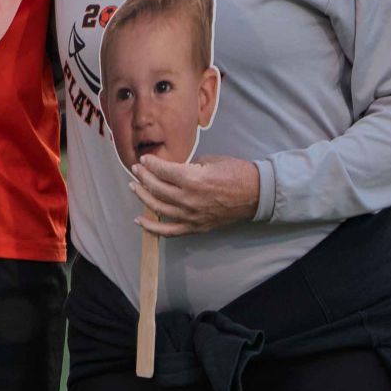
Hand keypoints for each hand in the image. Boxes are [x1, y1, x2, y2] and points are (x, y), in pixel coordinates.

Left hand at [128, 154, 261, 236]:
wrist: (255, 194)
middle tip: (137, 169)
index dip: (150, 164)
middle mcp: (187, 199)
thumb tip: (172, 167)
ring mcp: (190, 215)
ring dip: (142, 196)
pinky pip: (168, 231)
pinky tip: (140, 220)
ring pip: (157, 207)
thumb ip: (188, 165)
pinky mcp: (195, 227)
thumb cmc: (236, 173)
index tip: (144, 159)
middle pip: (156, 188)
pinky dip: (152, 227)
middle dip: (143, 176)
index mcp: (192, 179)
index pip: (162, 171)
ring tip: (134, 187)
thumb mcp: (210, 160)